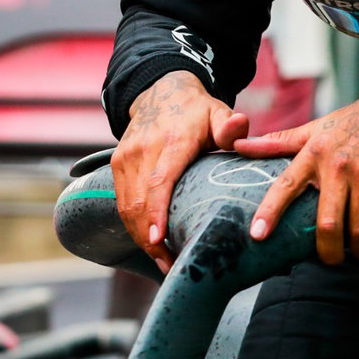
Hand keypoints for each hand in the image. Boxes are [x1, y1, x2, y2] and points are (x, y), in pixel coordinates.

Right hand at [112, 70, 248, 273]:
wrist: (161, 91)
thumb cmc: (198, 110)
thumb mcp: (219, 113)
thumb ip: (230, 126)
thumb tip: (241, 125)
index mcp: (171, 142)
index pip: (159, 182)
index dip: (156, 214)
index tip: (159, 242)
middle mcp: (142, 150)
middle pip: (140, 203)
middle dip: (151, 240)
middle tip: (171, 267)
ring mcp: (125, 158)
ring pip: (127, 207)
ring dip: (141, 237)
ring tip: (163, 262)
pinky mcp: (117, 164)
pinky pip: (122, 202)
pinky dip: (134, 225)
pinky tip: (150, 242)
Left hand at [235, 71, 358, 263]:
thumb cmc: (358, 119)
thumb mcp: (318, 128)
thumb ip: (280, 142)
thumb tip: (238, 148)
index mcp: (314, 152)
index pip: (286, 185)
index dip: (270, 212)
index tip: (258, 235)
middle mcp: (338, 165)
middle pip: (328, 223)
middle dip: (329, 251)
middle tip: (331, 259)